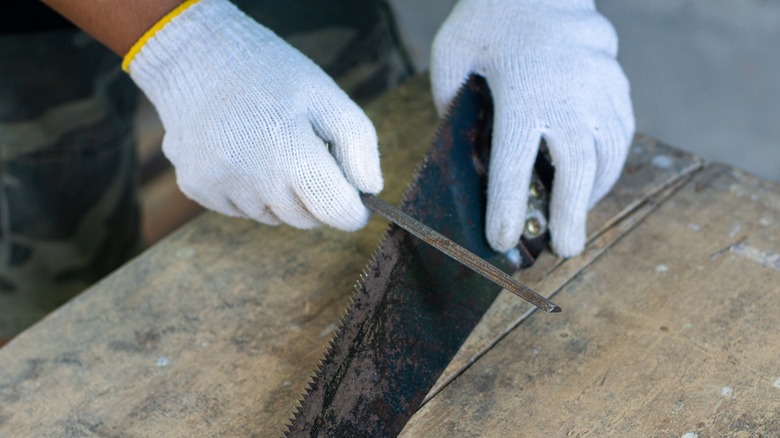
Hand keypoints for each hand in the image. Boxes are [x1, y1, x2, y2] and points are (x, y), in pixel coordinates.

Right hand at [127, 0, 381, 230]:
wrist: (198, 55)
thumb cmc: (272, 75)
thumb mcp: (327, 95)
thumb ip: (359, 144)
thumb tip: (370, 190)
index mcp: (288, 149)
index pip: (335, 210)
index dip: (354, 212)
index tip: (358, 204)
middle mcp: (250, 175)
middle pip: (305, 219)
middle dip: (317, 198)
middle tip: (309, 156)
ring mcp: (218, 184)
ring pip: (273, 218)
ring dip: (282, 195)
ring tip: (270, 147)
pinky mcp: (196, 188)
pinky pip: (241, 210)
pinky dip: (251, 191)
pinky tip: (243, 153)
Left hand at [431, 0, 634, 256]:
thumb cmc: (489, 16)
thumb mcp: (453, 55)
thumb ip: (452, 103)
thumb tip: (463, 147)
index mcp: (520, 93)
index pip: (512, 165)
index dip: (507, 209)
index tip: (501, 241)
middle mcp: (566, 95)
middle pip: (575, 170)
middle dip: (570, 216)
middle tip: (566, 250)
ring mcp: (599, 88)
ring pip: (606, 156)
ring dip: (593, 194)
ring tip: (578, 218)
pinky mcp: (616, 83)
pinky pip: (621, 133)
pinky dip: (610, 163)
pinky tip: (594, 178)